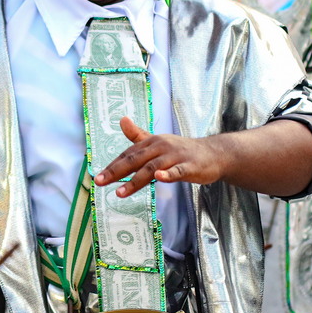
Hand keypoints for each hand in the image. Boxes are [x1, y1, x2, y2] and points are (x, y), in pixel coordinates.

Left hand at [94, 117, 224, 198]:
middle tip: (100, 181)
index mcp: (152, 142)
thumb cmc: (182, 150)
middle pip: (136, 160)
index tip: (98, 177)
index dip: (112, 165)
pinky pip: (177, 171)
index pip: (128, 154)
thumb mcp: (158, 141)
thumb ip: (138, 135)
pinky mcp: (189, 167)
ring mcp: (175, 156)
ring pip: (152, 168)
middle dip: (116, 171)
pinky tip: (160, 178)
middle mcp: (161, 146)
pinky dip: (168, 174)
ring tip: (120, 192)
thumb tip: (121, 119)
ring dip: (135, 180)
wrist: (213, 153)